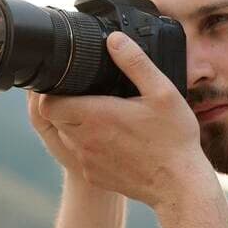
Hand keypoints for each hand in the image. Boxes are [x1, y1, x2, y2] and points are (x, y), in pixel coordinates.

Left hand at [35, 32, 212, 207]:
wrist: (180, 187)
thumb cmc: (174, 140)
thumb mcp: (162, 93)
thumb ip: (135, 63)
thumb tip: (115, 40)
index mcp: (96, 116)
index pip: (47, 103)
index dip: (51, 91)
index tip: (67, 82)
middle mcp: (84, 141)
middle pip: (54, 118)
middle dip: (64, 104)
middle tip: (86, 93)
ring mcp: (87, 161)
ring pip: (65, 137)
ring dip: (76, 124)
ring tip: (101, 114)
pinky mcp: (94, 176)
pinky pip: (80, 156)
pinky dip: (87, 145)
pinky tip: (111, 139)